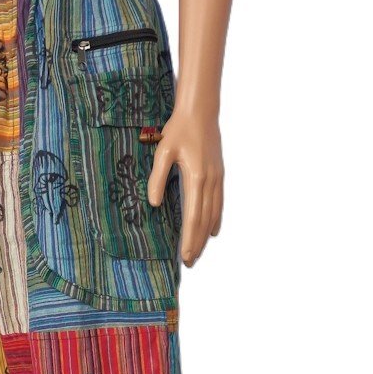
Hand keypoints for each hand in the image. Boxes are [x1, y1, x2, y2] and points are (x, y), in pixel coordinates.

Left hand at [146, 109, 223, 267]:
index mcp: (195, 179)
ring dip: (206, 235)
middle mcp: (209, 182)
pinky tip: (213, 230)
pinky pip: (219, 202)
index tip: (185, 256)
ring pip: (213, 214)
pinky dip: (216, 219)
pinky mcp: (218, 174)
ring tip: (200, 251)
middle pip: (204, 221)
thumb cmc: (178, 130)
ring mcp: (217, 178)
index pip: (193, 218)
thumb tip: (153, 203)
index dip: (190, 240)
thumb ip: (157, 178)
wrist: (200, 111)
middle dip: (198, 244)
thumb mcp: (162, 152)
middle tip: (190, 262)